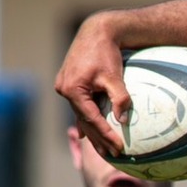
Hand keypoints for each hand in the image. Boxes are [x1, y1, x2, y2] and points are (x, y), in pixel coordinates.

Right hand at [55, 13, 128, 153]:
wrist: (96, 31)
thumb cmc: (106, 52)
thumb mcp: (115, 77)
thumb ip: (120, 99)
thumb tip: (122, 120)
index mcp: (72, 89)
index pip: (91, 119)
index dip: (106, 135)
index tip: (119, 148)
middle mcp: (64, 90)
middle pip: (84, 121)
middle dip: (99, 139)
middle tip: (114, 155)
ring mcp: (64, 87)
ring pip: (80, 115)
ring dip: (93, 132)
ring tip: (105, 150)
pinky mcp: (68, 84)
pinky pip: (79, 107)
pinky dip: (87, 119)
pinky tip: (89, 134)